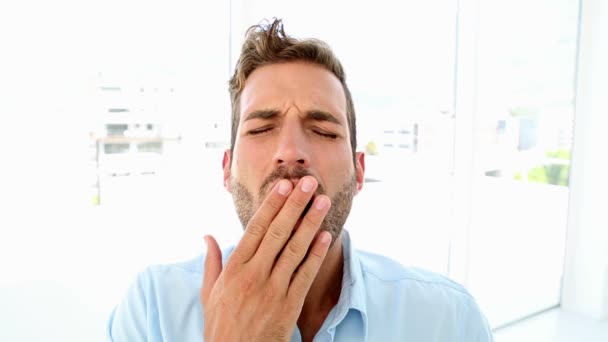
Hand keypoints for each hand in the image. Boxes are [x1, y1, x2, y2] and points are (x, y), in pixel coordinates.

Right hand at [201, 176, 331, 341]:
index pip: (256, 229)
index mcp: (234, 269)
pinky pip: (305, 274)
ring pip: (294, 249)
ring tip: (322, 202)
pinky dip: (316, 254)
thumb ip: (212, 262)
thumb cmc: (221, 325)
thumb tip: (207, 236)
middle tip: (308, 182)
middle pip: (277, 233)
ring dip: (310, 223)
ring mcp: (273, 290)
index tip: (284, 186)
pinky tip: (325, 236)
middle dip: (294, 205)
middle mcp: (253, 275)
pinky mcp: (289, 305)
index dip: (272, 205)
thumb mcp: (209, 293)